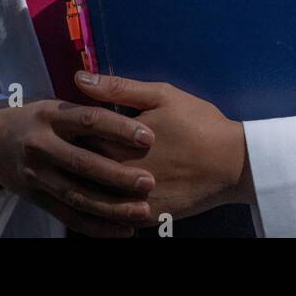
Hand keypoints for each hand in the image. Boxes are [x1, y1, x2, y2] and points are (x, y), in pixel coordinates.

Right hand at [0, 97, 158, 236]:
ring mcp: (37, 175)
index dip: (119, 128)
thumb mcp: (56, 105)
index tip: (149, 136)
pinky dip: (96, 227)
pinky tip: (122, 230)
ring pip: (77, 195)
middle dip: (117, 174)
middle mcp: (41, 146)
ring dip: (111, 207)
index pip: (89, 120)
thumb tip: (129, 102)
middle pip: (82, 163)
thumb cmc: (38, 120)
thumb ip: (87, 108)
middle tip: (149, 182)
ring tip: (142, 212)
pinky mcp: (37, 199)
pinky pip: (68, 217)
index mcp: (50, 116)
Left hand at [72, 71, 251, 226]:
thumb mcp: (161, 95)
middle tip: (64, 149)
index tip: (62, 125)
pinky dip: (102, 208)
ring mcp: (133, 200)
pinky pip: (114, 218)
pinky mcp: (147, 217)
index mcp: (118, 142)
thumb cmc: (198, 122)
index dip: (67, 131)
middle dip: (70, 158)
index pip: (75, 138)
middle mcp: (120, 175)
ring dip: (81, 186)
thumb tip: (79, 77)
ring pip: (92, 198)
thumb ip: (117, 88)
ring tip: (77, 173)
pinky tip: (100, 196)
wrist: (233, 162)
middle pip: (80, 170)